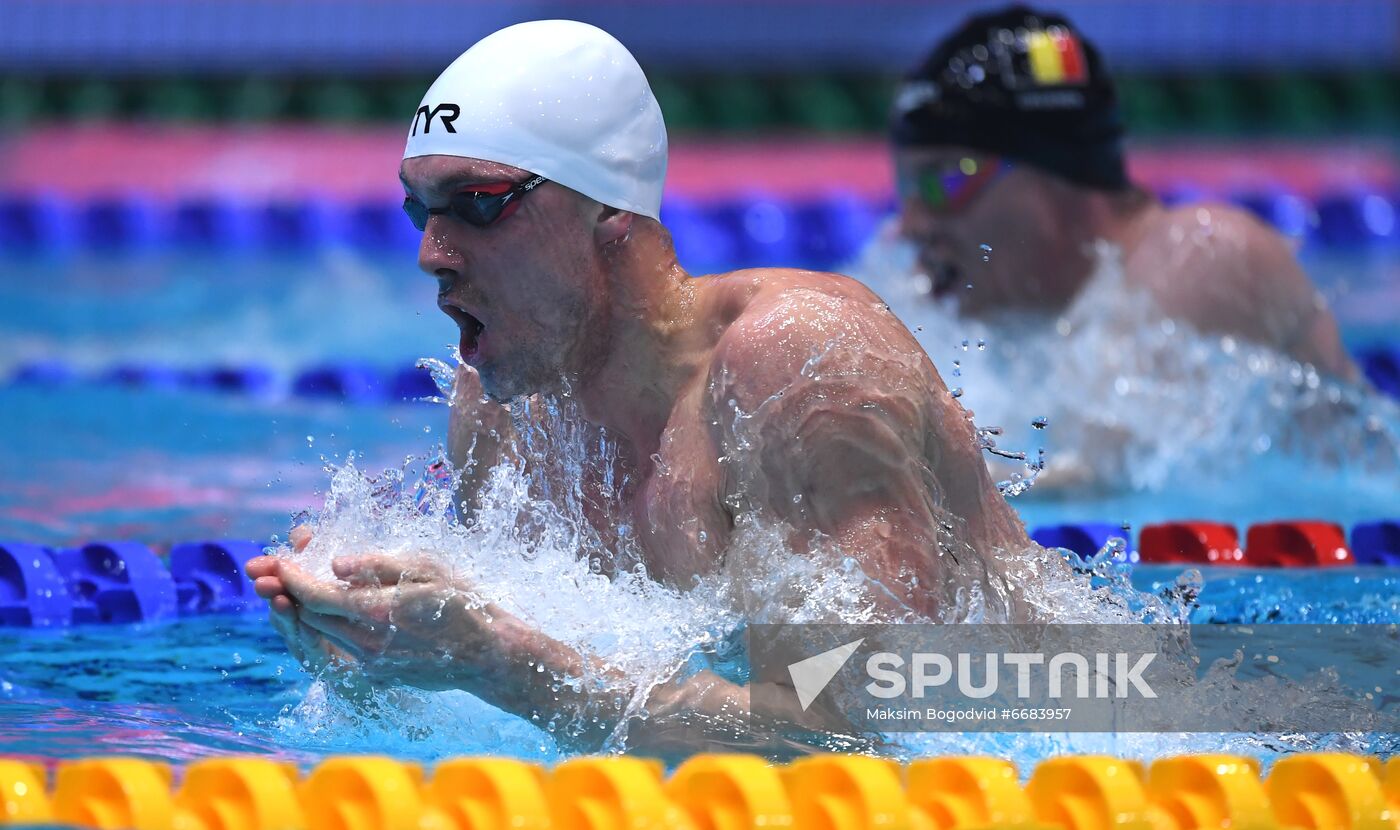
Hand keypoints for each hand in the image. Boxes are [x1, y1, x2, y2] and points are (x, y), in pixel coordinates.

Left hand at [249, 527, 504, 693]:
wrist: (487, 654)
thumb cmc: (462, 602)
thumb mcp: (427, 568)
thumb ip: (379, 565)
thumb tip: (336, 565)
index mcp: (378, 612)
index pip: (315, 596)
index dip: (291, 577)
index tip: (277, 560)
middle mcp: (368, 643)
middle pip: (309, 618)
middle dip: (289, 593)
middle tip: (278, 571)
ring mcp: (372, 664)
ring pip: (321, 635)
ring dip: (306, 612)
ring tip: (297, 589)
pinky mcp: (378, 675)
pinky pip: (341, 649)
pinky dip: (330, 628)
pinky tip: (334, 611)